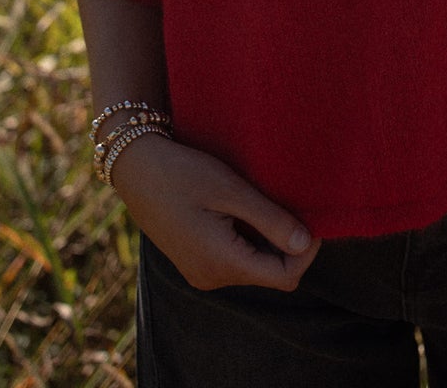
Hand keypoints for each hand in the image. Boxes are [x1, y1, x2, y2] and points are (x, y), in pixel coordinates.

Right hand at [110, 134, 321, 290]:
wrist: (135, 168)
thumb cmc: (183, 173)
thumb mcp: (231, 190)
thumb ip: (270, 220)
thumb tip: (305, 243)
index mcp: (222, 263)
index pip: (284, 276)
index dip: (306, 251)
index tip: (311, 215)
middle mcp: (211, 278)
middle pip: (270, 273)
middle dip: (288, 244)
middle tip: (291, 202)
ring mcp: (201, 272)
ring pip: (253, 266)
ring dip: (267, 239)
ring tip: (265, 201)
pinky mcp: (195, 261)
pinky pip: (234, 259)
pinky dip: (248, 239)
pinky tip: (244, 208)